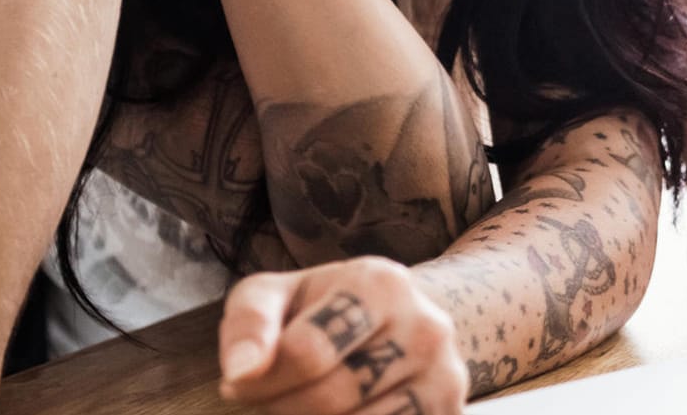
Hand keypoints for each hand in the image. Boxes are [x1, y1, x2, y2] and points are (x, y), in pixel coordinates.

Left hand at [219, 257, 467, 414]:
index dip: (259, 381)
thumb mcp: (278, 296)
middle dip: (282, 410)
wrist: (397, 320)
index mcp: (382, 284)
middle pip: (330, 399)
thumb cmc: (323, 309)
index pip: (308, 352)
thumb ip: (250, 325)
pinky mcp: (449, 413)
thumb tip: (240, 373)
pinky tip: (340, 413)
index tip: (238, 385)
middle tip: (270, 401)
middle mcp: (426, 327)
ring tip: (304, 407)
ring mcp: (445, 376)